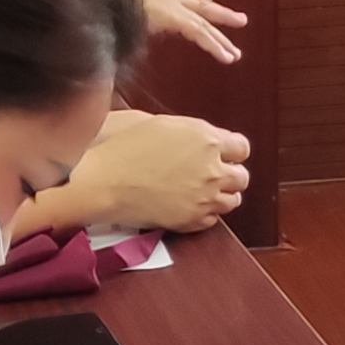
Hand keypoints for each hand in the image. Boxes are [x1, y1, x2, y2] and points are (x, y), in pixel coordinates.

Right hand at [69, 109, 250, 234]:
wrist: (103, 182)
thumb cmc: (124, 147)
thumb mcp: (161, 123)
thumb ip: (192, 131)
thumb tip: (205, 138)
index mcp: (207, 139)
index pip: (242, 148)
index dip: (231, 151)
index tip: (223, 154)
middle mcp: (212, 169)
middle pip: (241, 177)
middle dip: (229, 174)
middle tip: (211, 173)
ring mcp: (205, 198)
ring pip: (233, 200)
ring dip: (221, 195)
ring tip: (201, 191)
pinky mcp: (192, 220)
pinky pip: (213, 220)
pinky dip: (205, 213)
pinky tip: (189, 205)